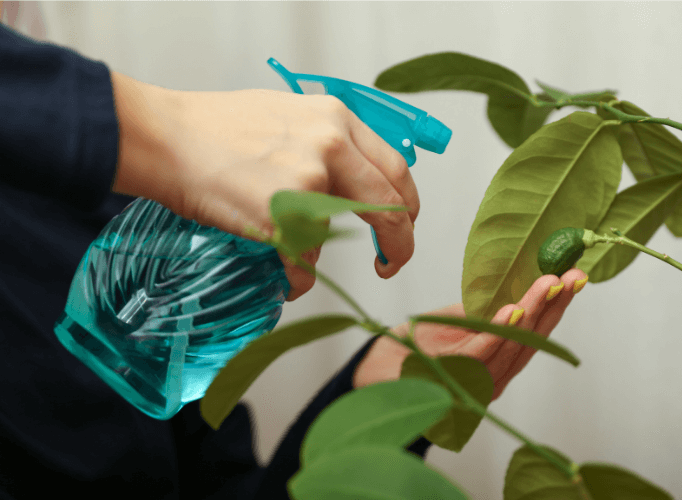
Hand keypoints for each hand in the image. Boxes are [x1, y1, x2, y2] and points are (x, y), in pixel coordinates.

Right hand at [109, 73, 417, 301]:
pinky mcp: (280, 218)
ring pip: (335, 239)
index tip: (401, 226)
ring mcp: (307, 182)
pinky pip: (303, 265)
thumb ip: (327, 143)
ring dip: (316, 253)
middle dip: (398, 244)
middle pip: (389, 207)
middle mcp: (331, 146)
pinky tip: (280, 273)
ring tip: (284, 245)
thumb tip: (351, 179)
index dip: (406, 206)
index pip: (396, 170)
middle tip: (389, 264)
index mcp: (337, 119)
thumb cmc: (215, 126)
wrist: (165, 136)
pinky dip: (295, 278)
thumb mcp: (288, 115)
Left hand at [353, 268, 588, 401]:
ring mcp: (473, 384)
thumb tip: (516, 282)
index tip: (576, 277)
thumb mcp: (459, 322)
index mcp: (500, 362)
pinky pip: (475, 356)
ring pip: (508, 347)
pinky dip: (495, 333)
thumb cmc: (418, 347)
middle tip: (572, 276)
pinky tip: (510, 312)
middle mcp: (494, 378)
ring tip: (547, 285)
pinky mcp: (447, 379)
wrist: (378, 370)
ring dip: (530, 313)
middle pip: (530, 342)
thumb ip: (486, 310)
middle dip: (553, 307)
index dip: (556, 306)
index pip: (535, 334)